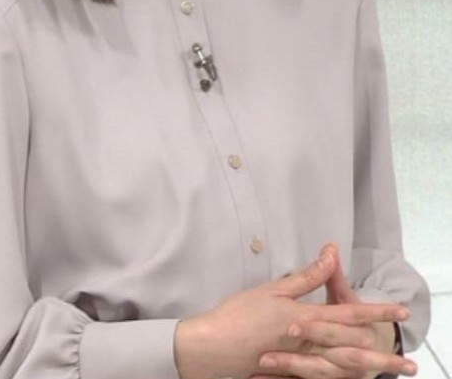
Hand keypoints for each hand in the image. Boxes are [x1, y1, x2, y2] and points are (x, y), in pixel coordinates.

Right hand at [175, 247, 409, 378]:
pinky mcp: (289, 376)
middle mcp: (308, 344)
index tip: (399, 312)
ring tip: (388, 374)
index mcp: (305, 318)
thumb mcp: (273, 290)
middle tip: (408, 363)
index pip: (348, 314)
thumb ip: (305, 277)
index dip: (375, 312)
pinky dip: (338, 378)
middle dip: (381, 354)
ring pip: (342, 369)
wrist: (212, 348)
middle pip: (352, 349)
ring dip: (368, 370)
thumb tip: (330, 254)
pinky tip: (349, 378)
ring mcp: (300, 364)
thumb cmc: (239, 315)